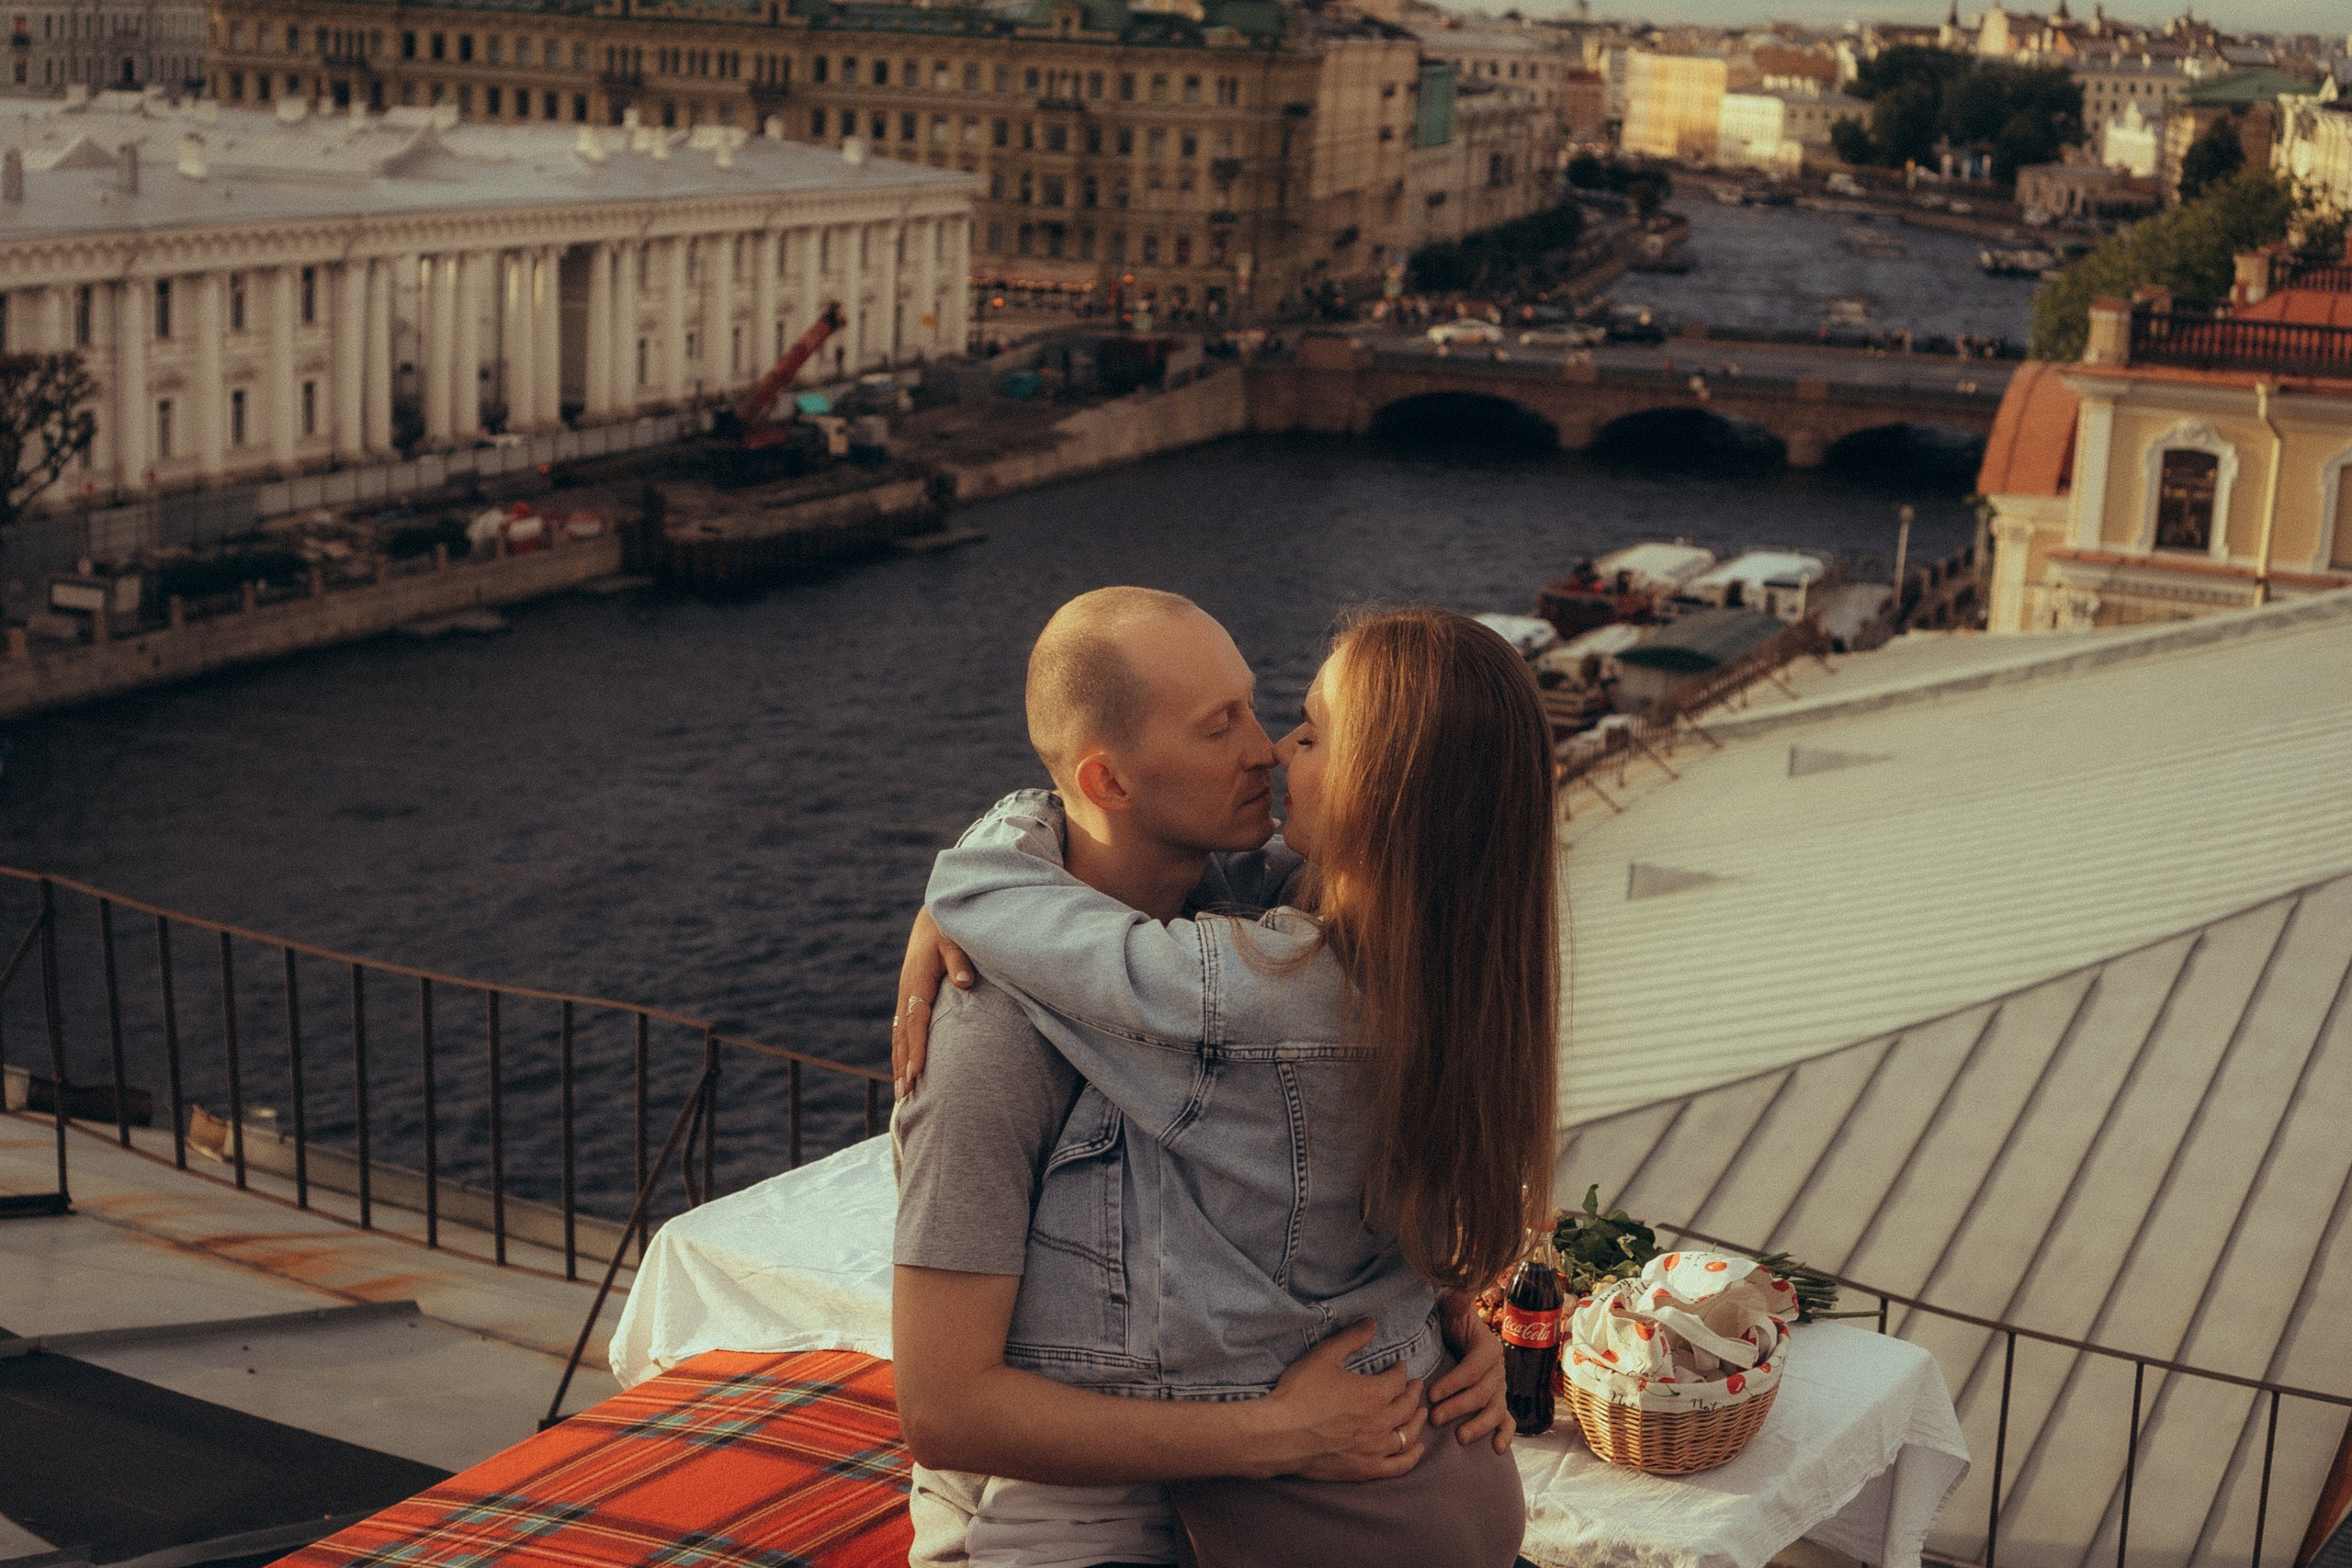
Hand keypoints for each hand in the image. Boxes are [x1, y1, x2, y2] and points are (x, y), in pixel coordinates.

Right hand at [892, 908, 972, 1098]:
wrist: (933, 919)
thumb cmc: (948, 929)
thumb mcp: (955, 939)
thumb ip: (960, 960)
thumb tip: (964, 982)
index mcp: (917, 980)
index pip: (915, 1019)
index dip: (916, 1047)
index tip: (917, 1072)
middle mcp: (907, 992)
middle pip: (902, 1035)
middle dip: (903, 1065)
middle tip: (904, 1095)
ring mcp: (906, 997)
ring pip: (899, 1036)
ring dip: (899, 1064)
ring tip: (901, 1093)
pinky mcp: (909, 999)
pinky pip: (902, 1030)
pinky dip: (902, 1052)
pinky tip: (905, 1070)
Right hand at [1258, 1319, 1427, 1481]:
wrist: (1280, 1435)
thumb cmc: (1300, 1394)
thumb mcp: (1324, 1356)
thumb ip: (1351, 1338)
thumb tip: (1372, 1322)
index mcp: (1376, 1394)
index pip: (1399, 1380)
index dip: (1402, 1370)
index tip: (1400, 1365)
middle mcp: (1382, 1422)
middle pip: (1408, 1406)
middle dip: (1414, 1393)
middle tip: (1416, 1385)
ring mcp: (1375, 1449)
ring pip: (1408, 1434)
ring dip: (1417, 1421)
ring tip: (1420, 1413)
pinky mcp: (1366, 1469)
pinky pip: (1399, 1465)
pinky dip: (1412, 1456)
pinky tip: (1417, 1449)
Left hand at [1431, 1291, 1512, 1453]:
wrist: (1454, 1331)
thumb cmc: (1448, 1321)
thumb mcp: (1449, 1307)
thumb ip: (1454, 1302)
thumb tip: (1456, 1297)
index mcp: (1487, 1346)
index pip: (1473, 1368)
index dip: (1454, 1382)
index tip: (1431, 1394)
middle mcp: (1498, 1369)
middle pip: (1483, 1393)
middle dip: (1459, 1407)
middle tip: (1435, 1418)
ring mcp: (1500, 1387)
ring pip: (1495, 1410)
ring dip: (1479, 1425)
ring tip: (1460, 1438)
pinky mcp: (1498, 1401)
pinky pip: (1507, 1420)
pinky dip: (1504, 1434)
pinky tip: (1498, 1449)